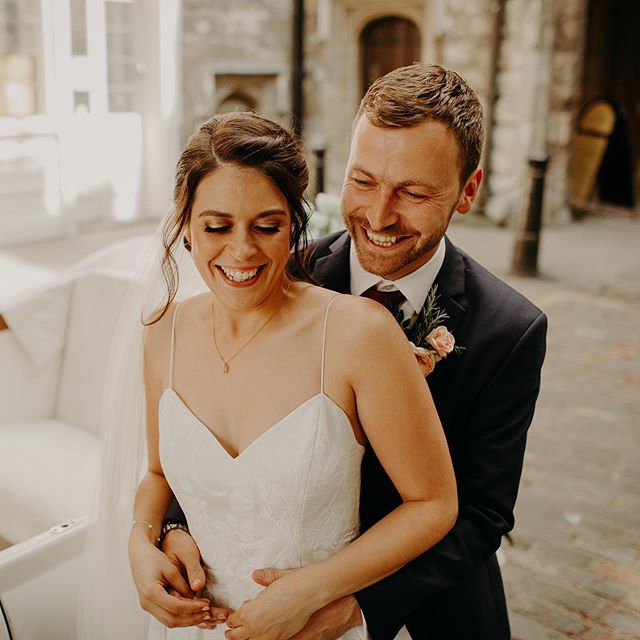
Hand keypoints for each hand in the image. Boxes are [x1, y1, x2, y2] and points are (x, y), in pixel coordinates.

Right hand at [128, 527, 228, 628]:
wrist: (139, 555)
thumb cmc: (153, 558)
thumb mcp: (170, 568)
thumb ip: (183, 584)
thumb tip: (195, 599)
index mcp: (151, 592)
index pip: (175, 607)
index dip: (193, 608)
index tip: (206, 604)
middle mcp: (147, 603)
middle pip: (172, 620)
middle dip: (192, 618)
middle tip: (208, 612)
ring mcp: (147, 606)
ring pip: (169, 621)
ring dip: (187, 619)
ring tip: (203, 613)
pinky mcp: (151, 605)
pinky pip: (167, 616)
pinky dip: (181, 616)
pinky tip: (193, 611)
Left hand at [225, 568, 362, 639]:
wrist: (312, 592)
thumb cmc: (295, 584)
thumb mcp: (277, 579)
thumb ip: (265, 578)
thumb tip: (256, 575)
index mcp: (250, 612)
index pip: (233, 621)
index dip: (234, 617)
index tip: (236, 614)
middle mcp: (257, 628)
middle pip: (236, 637)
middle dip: (234, 631)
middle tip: (233, 628)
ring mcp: (269, 637)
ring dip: (249, 636)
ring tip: (251, 631)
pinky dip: (264, 637)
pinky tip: (268, 631)